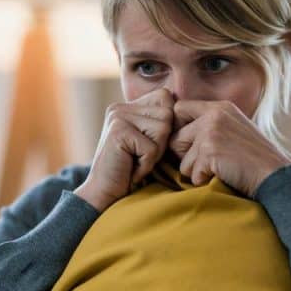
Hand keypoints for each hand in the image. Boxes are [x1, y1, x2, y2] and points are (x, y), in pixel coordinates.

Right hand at [75, 88, 174, 212]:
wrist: (105, 194)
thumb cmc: (132, 170)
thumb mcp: (149, 141)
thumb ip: (161, 122)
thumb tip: (185, 108)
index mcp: (127, 106)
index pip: (165, 96)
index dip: (168, 121)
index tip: (150, 142)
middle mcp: (120, 107)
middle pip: (167, 114)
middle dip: (162, 141)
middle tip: (141, 155)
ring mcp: (117, 117)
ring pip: (163, 129)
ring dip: (155, 153)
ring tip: (136, 160)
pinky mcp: (118, 132)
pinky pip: (152, 148)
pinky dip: (146, 165)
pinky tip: (131, 169)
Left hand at [168, 100, 290, 197]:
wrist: (275, 174)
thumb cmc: (255, 158)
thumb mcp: (234, 129)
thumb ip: (210, 125)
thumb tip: (177, 135)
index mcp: (219, 107)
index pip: (180, 108)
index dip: (179, 128)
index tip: (189, 143)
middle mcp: (213, 115)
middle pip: (175, 137)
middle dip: (186, 155)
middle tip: (211, 161)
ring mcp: (210, 132)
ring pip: (182, 161)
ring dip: (197, 171)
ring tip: (221, 168)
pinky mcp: (209, 151)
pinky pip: (192, 174)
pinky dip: (204, 181)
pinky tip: (223, 176)